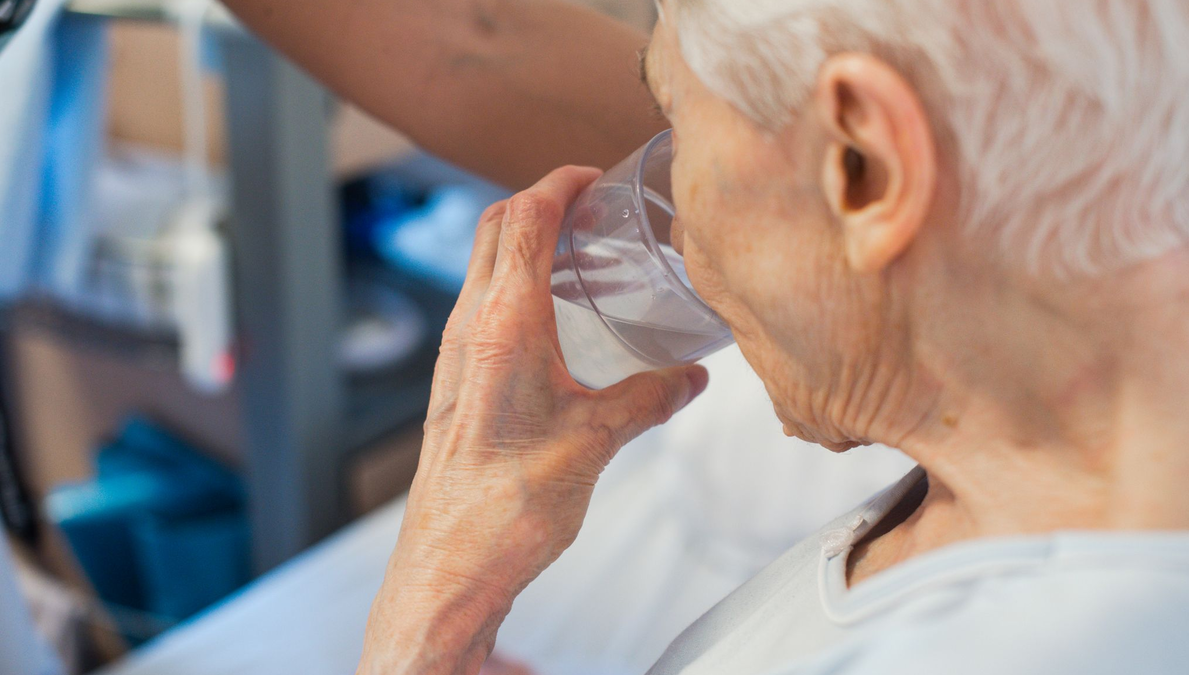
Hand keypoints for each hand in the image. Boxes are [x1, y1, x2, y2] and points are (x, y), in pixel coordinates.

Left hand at [358, 166, 708, 674]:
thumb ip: (650, 398)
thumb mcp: (598, 441)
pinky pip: (478, 304)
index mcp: (504, 325)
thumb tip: (689, 376)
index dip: (559, 183)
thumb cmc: (509, 506)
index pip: (525, 218)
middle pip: (495, 226)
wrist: (452, 563)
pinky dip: (511, 282)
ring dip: (522, 240)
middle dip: (540, 199)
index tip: (591, 175)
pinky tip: (550, 315)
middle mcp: (470, 328)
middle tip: (589, 204)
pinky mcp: (454, 380)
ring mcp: (454, 353)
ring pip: (482, 264)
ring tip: (575, 250)